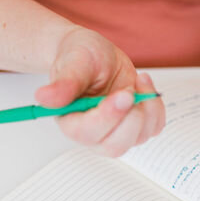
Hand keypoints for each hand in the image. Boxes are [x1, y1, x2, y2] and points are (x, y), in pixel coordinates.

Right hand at [35, 28, 164, 155]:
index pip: (87, 133)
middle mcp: (93, 133)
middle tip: (131, 90)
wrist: (93, 55)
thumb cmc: (79, 57)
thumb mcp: (73, 62)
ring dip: (146, 109)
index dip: (108, 117)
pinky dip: (155, 106)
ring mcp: (116, 132)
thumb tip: (44, 97)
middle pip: (115, 145)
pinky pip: (154, 127)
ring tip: (137, 79)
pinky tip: (143, 84)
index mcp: (71, 121)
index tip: (123, 94)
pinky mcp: (134, 126)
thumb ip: (64, 82)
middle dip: (131, 119)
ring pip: (139, 137)